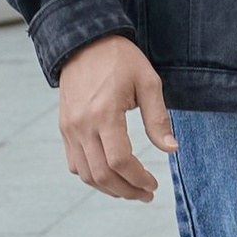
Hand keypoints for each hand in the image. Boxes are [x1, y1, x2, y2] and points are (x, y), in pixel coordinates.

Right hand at [58, 35, 173, 198]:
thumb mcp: (148, 82)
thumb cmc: (120, 59)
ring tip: (130, 190)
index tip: (153, 184)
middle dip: (126, 190)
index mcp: (104, 113)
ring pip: (86, 174)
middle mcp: (82, 125)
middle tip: (146, 194)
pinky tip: (110, 176)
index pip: (119, 160)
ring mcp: (70, 129)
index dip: (138, 178)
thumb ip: (158, 118)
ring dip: (109, 188)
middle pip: (102, 174)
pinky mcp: (64, 128)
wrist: (84, 42)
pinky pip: (74, 163)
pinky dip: (92, 176)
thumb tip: (171, 149)